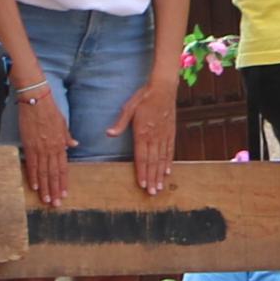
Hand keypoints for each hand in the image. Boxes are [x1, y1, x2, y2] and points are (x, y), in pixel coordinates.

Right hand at [13, 80, 72, 208]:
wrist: (36, 101)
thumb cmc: (50, 110)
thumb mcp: (63, 123)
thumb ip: (68, 137)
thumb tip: (74, 145)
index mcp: (61, 144)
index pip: (63, 168)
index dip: (64, 182)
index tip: (64, 194)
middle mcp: (52, 149)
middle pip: (54, 174)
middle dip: (55, 190)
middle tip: (55, 204)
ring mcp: (40, 148)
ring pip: (44, 173)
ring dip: (45, 187)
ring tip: (46, 200)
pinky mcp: (29, 145)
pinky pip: (32, 164)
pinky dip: (33, 176)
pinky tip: (35, 186)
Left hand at [122, 79, 175, 195]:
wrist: (163, 88)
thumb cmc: (143, 97)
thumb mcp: (129, 107)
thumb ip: (120, 123)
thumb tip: (109, 134)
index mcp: (142, 132)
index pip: (142, 156)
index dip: (142, 172)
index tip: (142, 185)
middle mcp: (154, 136)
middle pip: (153, 162)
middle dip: (152, 178)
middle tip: (152, 193)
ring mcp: (164, 135)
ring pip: (162, 159)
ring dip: (160, 174)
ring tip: (160, 187)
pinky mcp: (170, 133)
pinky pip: (170, 151)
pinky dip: (169, 162)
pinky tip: (168, 172)